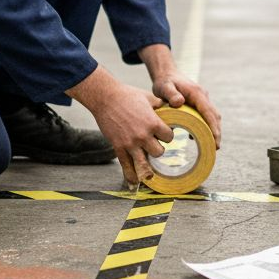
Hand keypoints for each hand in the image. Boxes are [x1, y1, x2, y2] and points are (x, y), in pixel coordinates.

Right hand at [69, 67, 173, 187]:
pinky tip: (134, 184)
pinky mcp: (118, 147)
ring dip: (148, 166)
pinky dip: (130, 176)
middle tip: (154, 145)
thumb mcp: (149, 97)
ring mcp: (130, 143)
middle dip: (158, 149)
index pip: (169, 137)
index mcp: (153, 123)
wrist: (106, 98)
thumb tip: (173, 106)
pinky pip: (126, 166)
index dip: (167, 136)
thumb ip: (161, 105)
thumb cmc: (128, 95)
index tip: (163, 134)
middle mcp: (143, 136)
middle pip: (159, 152)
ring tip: (150, 171)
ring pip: (145, 163)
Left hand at [150, 71, 222, 148]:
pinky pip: (207, 116)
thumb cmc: (164, 82)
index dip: (213, 126)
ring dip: (214, 129)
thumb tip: (179, 102)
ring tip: (212, 145)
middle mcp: (203, 96)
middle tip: (216, 148)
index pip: (208, 112)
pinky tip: (202, 136)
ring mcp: (203, 99)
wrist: (166, 74)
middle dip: (216, 131)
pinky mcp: (199, 103)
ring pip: (212, 116)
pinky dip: (207, 126)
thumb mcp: (164, 87)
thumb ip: (170, 94)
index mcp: (197, 93)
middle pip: (214, 115)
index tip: (216, 139)